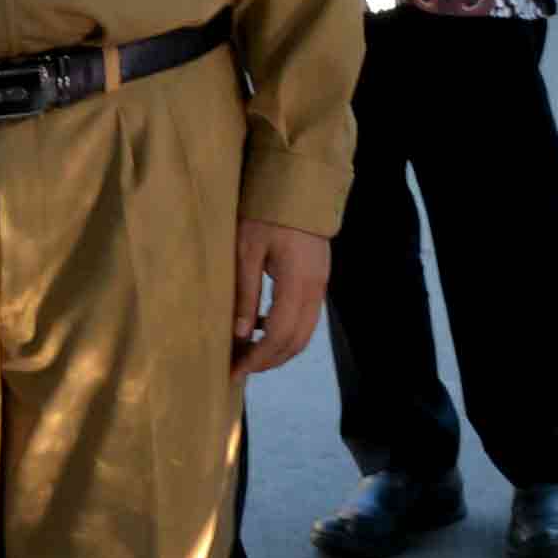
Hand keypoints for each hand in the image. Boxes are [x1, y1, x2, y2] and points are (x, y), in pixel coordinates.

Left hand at [232, 220, 329, 378]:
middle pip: (296, 342)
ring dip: (278, 350)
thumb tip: (240, 334)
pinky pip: (306, 319)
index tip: (235, 370)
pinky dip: (286, 332)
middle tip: (239, 368)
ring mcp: (321, 287)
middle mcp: (315, 290)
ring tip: (248, 353)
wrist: (300, 187)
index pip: (280, 335)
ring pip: (304, 334)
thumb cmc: (267, 213)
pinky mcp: (319, 282)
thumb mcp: (246, 250)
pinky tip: (262, 327)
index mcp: (297, 282)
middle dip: (268, 361)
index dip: (258, 358)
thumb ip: (245, 293)